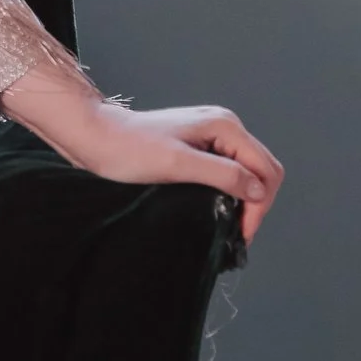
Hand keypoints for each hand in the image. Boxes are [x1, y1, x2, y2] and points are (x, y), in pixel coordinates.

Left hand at [48, 100, 282, 243]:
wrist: (95, 137)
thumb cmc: (129, 149)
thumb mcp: (178, 164)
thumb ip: (222, 174)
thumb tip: (257, 191)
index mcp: (224, 126)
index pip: (265, 169)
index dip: (259, 204)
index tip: (241, 233)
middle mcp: (224, 126)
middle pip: (262, 170)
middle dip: (256, 203)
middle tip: (237, 234)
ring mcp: (212, 136)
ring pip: (247, 172)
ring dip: (245, 199)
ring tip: (229, 226)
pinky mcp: (199, 146)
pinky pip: (228, 171)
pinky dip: (230, 192)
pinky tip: (219, 209)